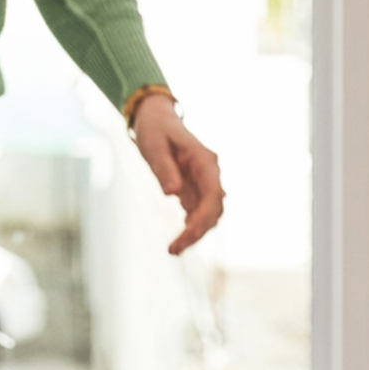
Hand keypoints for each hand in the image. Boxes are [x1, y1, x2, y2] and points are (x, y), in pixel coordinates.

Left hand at [133, 96, 226, 255]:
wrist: (155, 119)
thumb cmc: (155, 130)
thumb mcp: (154, 146)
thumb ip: (164, 169)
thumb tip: (172, 194)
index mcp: (205, 162)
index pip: (213, 196)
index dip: (203, 218)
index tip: (186, 234)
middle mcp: (210, 174)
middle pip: (214, 210)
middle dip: (198, 232)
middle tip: (174, 250)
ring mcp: (203, 183)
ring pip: (208, 214)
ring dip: (195, 233)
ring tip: (174, 249)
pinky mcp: (193, 189)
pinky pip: (198, 212)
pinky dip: (191, 227)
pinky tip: (178, 241)